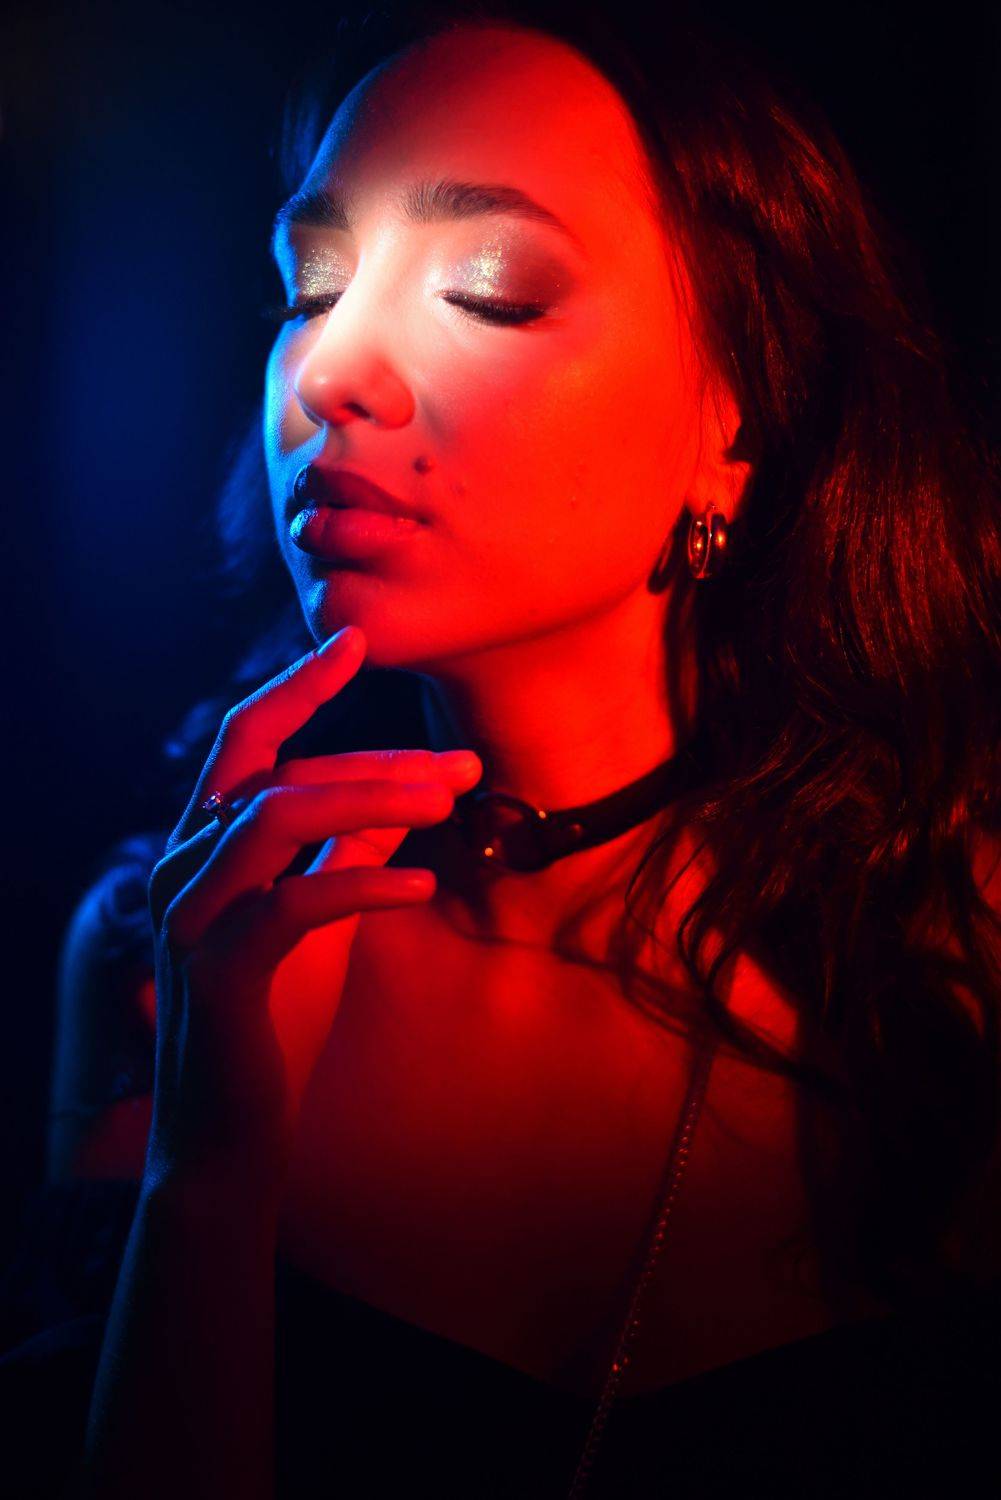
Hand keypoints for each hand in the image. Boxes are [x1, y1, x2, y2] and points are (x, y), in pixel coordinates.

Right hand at [145, 626, 481, 1184]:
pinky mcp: (219, 971)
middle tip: (464, 766)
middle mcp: (185, 866)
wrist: (230, 1138)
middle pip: (276, 770)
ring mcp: (194, 916)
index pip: (246, 740)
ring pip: (277, 815)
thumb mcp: (318, 917)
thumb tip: (400, 794)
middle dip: (376, 758)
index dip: (297, 685)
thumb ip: (344, 848)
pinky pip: (293, 901)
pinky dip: (364, 882)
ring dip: (371, 797)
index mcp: (205, 846)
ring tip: (449, 802)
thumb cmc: (275, 1019)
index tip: (356, 640)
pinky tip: (424, 887)